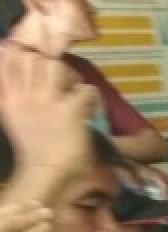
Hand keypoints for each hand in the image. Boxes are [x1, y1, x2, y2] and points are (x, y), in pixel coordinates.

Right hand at [0, 50, 96, 193]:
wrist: (47, 174)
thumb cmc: (33, 150)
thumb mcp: (13, 117)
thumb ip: (13, 95)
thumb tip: (17, 73)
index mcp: (9, 98)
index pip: (9, 55)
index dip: (26, 54)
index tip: (38, 67)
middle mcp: (25, 95)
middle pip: (34, 57)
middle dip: (50, 64)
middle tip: (62, 82)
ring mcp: (47, 101)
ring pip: (56, 65)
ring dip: (70, 76)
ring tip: (74, 91)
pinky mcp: (70, 110)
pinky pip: (85, 89)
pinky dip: (92, 97)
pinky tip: (90, 108)